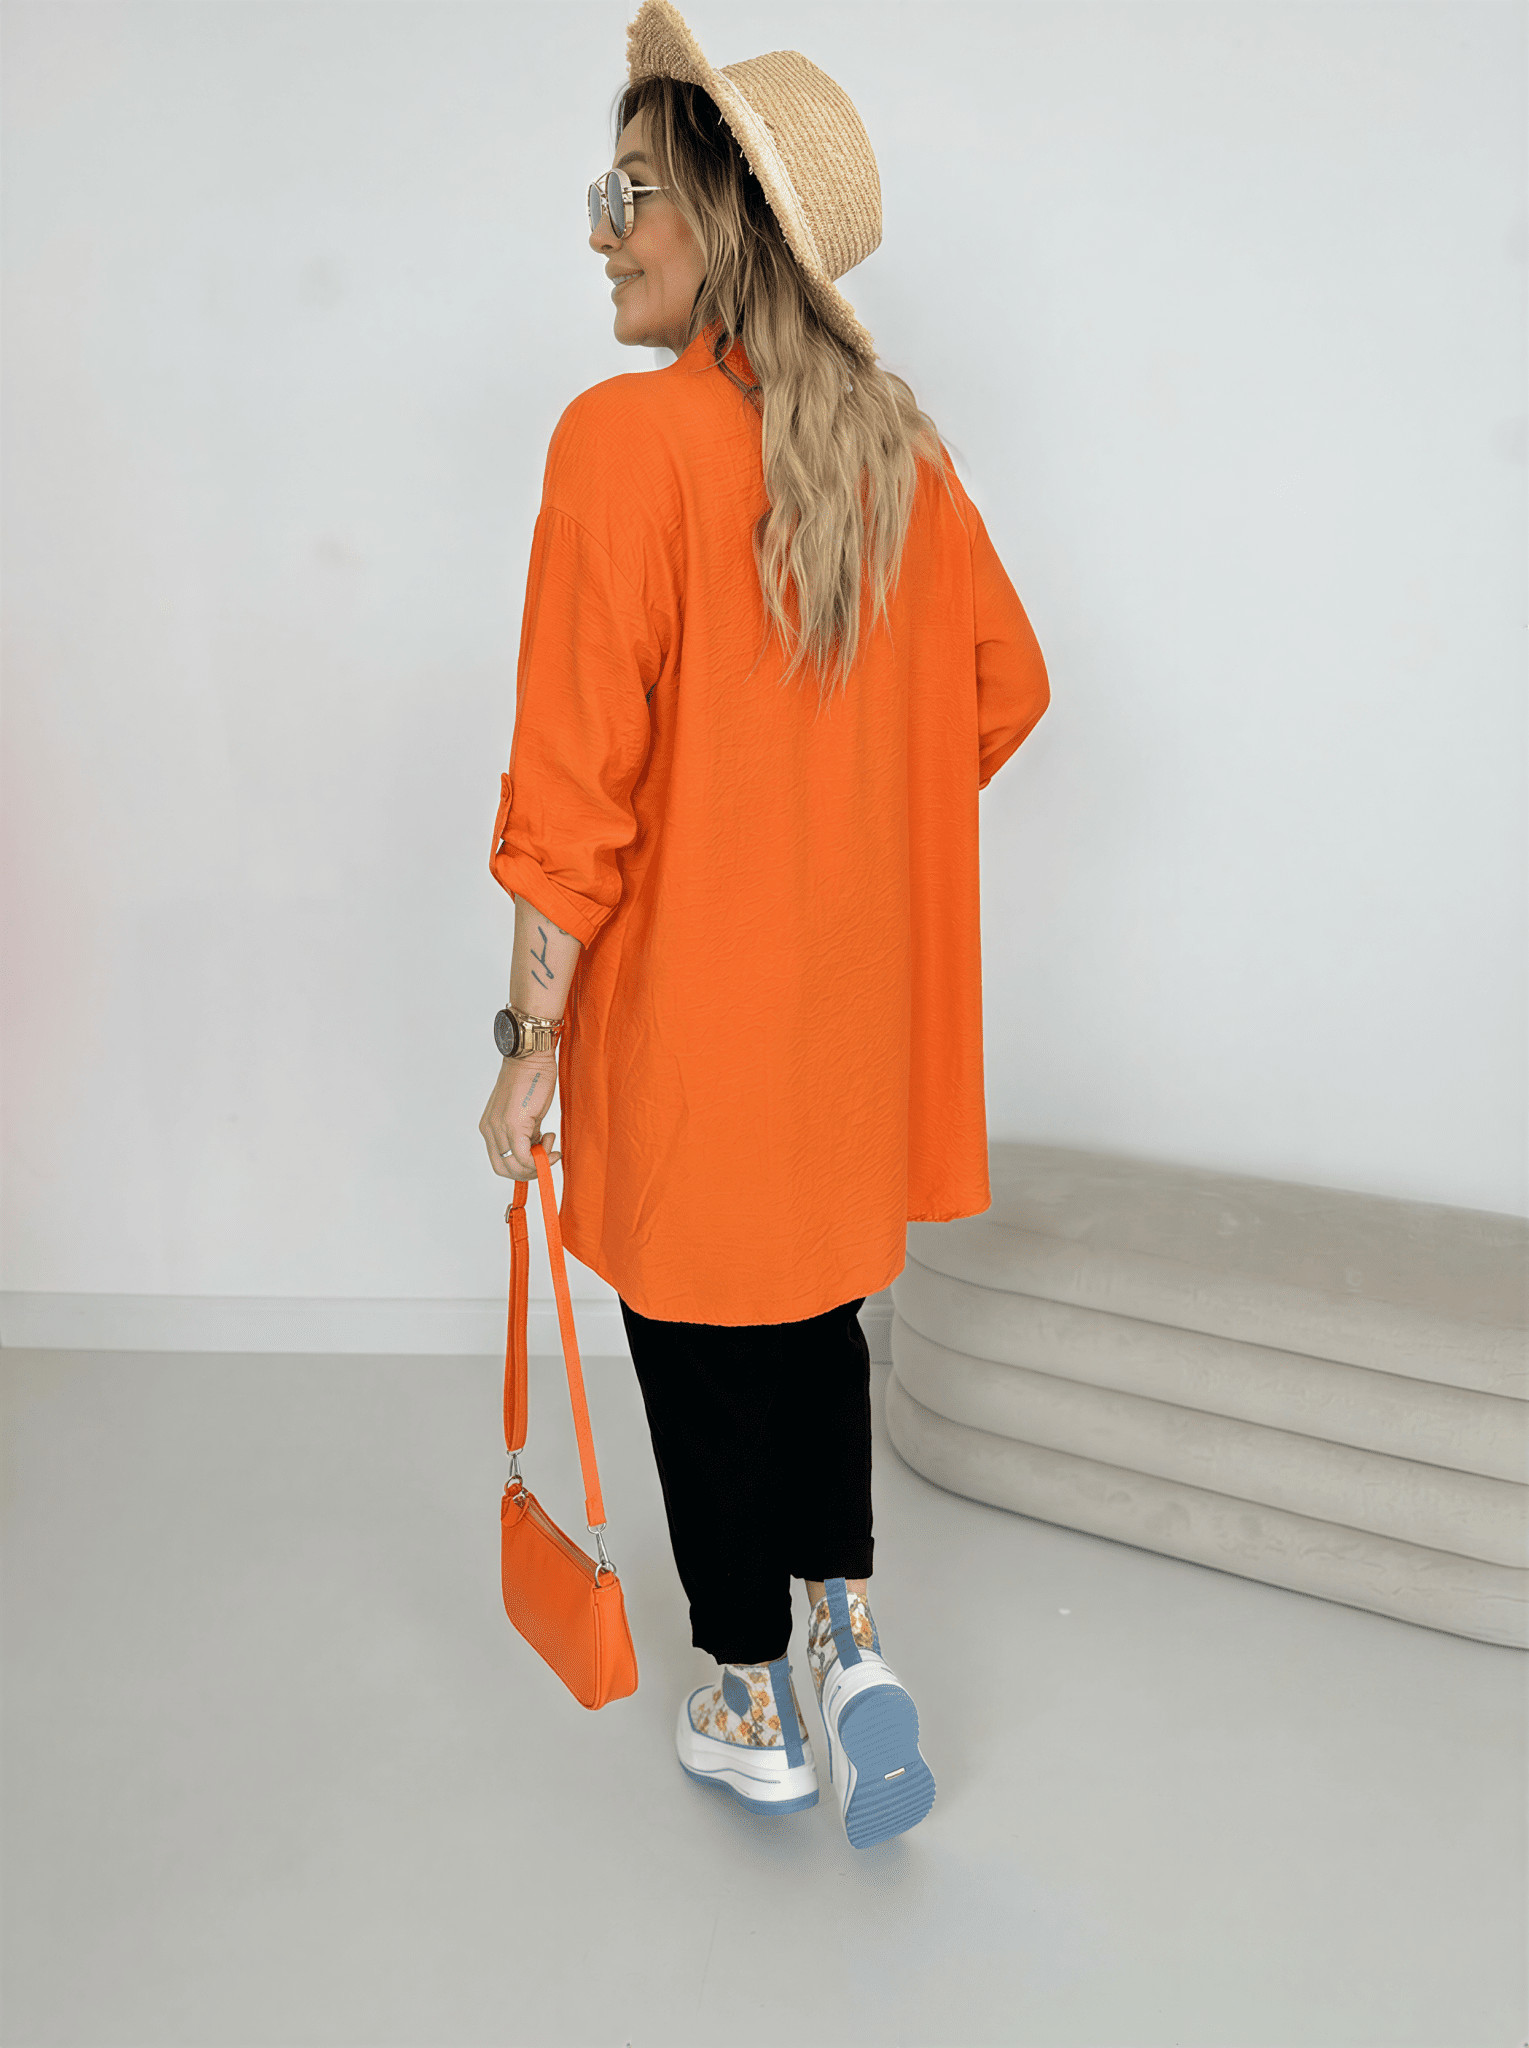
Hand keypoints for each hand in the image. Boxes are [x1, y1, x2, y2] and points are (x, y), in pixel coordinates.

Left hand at [480, 1052, 561, 1180]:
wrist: (530, 1056)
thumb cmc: (530, 1078)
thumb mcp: (525, 1113)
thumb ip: (526, 1133)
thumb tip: (537, 1150)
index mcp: (489, 1127)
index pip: (499, 1161)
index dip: (521, 1168)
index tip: (539, 1158)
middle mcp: (490, 1130)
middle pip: (504, 1169)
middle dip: (529, 1172)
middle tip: (546, 1159)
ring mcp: (500, 1128)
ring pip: (515, 1166)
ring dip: (537, 1164)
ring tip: (550, 1145)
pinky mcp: (513, 1125)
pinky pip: (524, 1156)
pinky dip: (540, 1158)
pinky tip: (551, 1143)